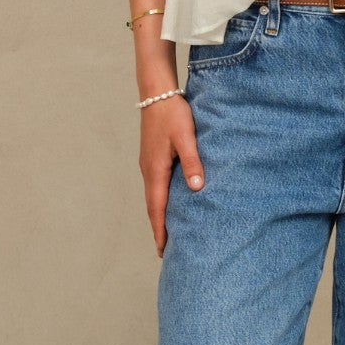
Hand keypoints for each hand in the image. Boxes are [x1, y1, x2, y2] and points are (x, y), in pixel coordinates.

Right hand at [139, 96, 205, 255]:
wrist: (157, 93)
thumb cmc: (173, 114)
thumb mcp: (186, 137)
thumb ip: (192, 161)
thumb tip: (196, 187)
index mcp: (155, 169)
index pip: (157, 207)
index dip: (160, 229)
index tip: (162, 250)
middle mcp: (148, 170)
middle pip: (152, 207)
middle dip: (158, 229)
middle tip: (165, 251)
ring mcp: (148, 165)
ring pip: (153, 197)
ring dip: (158, 216)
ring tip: (168, 234)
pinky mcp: (152, 159)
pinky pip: (155, 187)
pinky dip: (160, 202)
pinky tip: (168, 205)